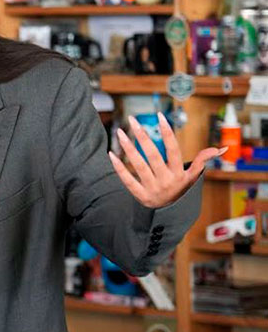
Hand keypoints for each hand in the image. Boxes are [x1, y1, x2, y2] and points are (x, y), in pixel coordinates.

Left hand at [109, 113, 225, 208]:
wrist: (169, 215)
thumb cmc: (179, 189)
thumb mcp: (192, 177)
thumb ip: (202, 161)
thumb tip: (219, 149)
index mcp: (179, 173)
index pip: (173, 149)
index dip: (167, 132)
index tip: (159, 115)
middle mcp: (166, 180)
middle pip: (153, 155)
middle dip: (142, 137)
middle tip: (133, 120)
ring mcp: (152, 188)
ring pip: (139, 165)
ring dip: (128, 148)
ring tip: (120, 132)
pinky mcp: (140, 196)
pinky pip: (127, 180)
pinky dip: (119, 168)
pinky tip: (111, 153)